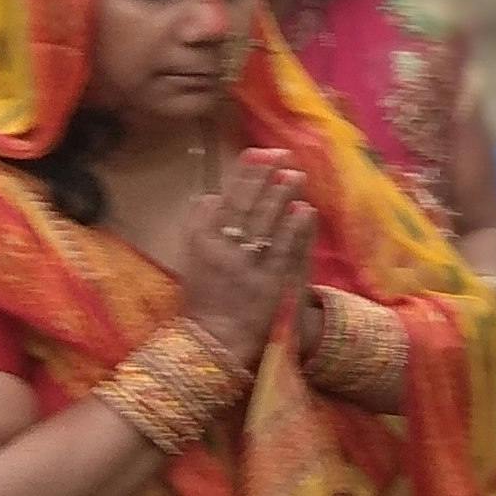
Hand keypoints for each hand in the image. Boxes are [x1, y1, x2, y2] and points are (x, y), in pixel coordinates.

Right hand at [174, 149, 313, 358]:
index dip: (243, 176)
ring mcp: (247, 268)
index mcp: (202, 242)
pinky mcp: (269, 284)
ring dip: (282, 197)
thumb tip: (210, 195)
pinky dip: (295, 228)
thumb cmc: (203, 297)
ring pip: (266, 224)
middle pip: (246, 207)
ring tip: (296, 175)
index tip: (258, 153)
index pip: (225, 200)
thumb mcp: (190, 258)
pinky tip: (305, 209)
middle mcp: (223, 251)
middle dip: (266, 178)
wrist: (212, 341)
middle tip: (283, 155)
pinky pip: (284, 251)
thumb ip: (198, 225)